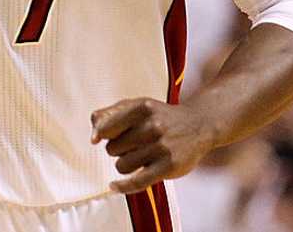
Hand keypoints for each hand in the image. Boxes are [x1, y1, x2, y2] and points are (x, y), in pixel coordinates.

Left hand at [90, 98, 215, 193]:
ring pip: (122, 165)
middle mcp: (153, 126)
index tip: (98, 139)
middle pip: (112, 148)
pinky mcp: (169, 166)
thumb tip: (93, 136)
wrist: (199, 125)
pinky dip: (123, 187)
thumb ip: (109, 114)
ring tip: (139, 155)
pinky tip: (114, 186)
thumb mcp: (137, 106)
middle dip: (118, 148)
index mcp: (142, 107)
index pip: (106, 127)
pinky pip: (137, 182)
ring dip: (125, 163)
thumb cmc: (160, 116)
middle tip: (134, 143)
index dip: (101, 135)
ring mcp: (162, 147)